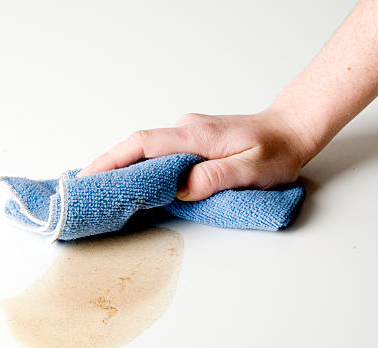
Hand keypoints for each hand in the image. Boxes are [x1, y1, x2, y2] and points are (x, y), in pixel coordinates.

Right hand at [77, 109, 318, 200]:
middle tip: (85, 186)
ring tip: (102, 187)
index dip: (114, 159)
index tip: (90, 175)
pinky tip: (135, 179)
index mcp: (197, 135)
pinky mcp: (195, 140)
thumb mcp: (253, 170)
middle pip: (138, 145)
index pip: (145, 144)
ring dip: (124, 165)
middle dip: (109, 164)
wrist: (292, 128)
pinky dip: (142, 164)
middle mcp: (188, 129)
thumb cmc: (278, 150)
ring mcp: (191, 133)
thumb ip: (217, 177)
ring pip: (148, 148)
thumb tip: (180, 189)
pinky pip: (161, 152)